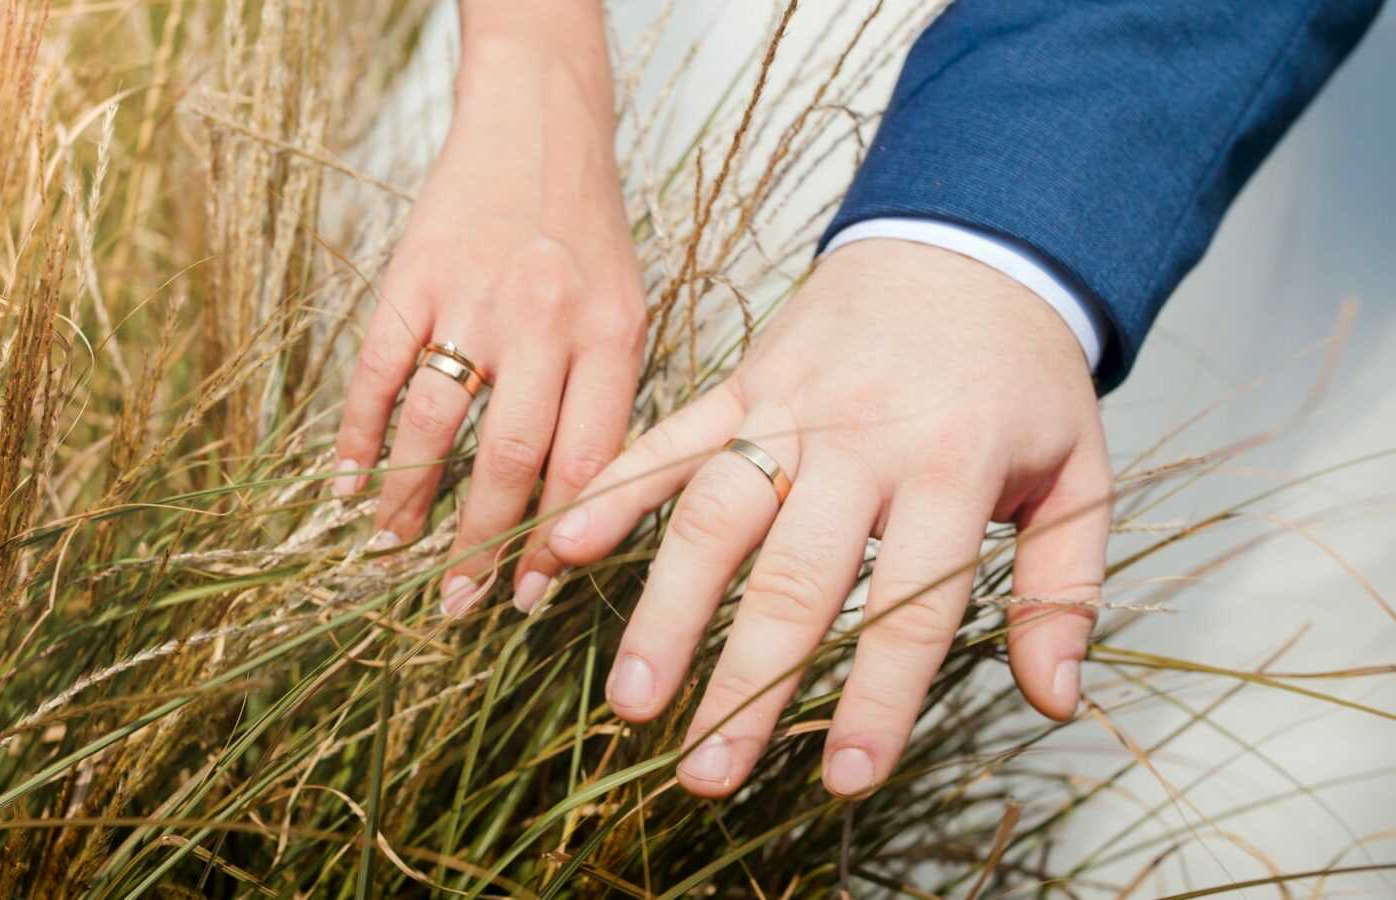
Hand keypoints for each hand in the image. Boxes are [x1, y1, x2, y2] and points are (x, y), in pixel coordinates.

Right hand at [332, 4, 644, 614]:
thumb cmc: (588, 235)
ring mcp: (473, 299)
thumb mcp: (628, 311)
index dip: (557, 540)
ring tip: (394, 554)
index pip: (587, 462)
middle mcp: (546, 322)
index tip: (530, 596)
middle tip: (458, 602)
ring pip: (438, 426)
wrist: (538, 125)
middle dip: (482, 544)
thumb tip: (570, 514)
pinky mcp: (413, 277)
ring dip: (411, 503)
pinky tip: (349, 484)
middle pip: (512, 459)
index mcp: (611, 336)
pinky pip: (378, 372)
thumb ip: (607, 400)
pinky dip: (358, 435)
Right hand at [548, 239, 1111, 797]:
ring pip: (714, 516)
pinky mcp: (744, 383)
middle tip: (708, 772)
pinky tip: (567, 549)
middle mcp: (860, 441)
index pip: (907, 607)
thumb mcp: (1080, 473)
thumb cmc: (1020, 374)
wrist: (969, 242)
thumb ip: (1062, 587)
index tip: (843, 779)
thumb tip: (1055, 698)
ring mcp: (789, 407)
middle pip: (794, 579)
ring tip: (632, 699)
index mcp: (951, 468)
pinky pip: (671, 438)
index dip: (876, 700)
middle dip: (748, 684)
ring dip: (667, 610)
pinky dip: (616, 490)